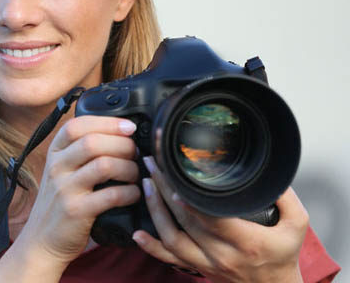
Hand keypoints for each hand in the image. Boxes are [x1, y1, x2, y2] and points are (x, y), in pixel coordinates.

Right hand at [0, 116, 139, 279]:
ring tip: (135, 174)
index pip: (76, 125)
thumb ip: (80, 153)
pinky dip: (130, 192)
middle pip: (93, 142)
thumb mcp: (61, 171)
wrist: (41, 240)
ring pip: (104, 165)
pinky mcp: (76, 211)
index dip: (107, 122)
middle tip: (135, 154)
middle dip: (122, 145)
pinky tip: (133, 194)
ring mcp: (65, 189)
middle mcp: (57, 167)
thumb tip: (119, 135)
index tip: (129, 127)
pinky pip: (111, 195)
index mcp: (55, 153)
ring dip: (128, 167)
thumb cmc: (59, 202)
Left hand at [133, 156, 307, 282]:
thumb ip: (286, 198)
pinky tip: (137, 232)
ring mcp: (206, 263)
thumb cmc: (284, 257)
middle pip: (185, 221)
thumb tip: (270, 174)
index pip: (211, 218)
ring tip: (146, 184)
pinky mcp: (197, 268)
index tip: (175, 178)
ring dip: (154, 210)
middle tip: (154, 165)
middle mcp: (222, 254)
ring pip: (172, 238)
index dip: (190, 199)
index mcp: (246, 242)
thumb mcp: (297, 225)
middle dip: (165, 190)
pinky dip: (150, 246)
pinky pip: (168, 259)